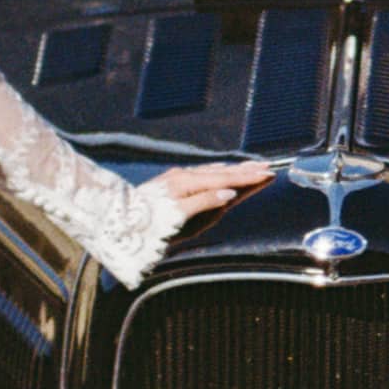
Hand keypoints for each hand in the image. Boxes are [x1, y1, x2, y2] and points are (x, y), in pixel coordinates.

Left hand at [145, 160, 280, 227]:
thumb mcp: (178, 215)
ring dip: (233, 168)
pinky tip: (220, 170)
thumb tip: (229, 192)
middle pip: (221, 170)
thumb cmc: (149, 223)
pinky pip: (201, 172)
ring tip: (250, 166)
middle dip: (245, 169)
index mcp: (188, 182)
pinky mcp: (172, 181)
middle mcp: (184, 175)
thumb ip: (204, 201)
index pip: (225, 178)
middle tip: (267, 166)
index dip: (247, 177)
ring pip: (212, 170)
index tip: (266, 174)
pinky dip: (217, 170)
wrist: (120, 220)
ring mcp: (177, 177)